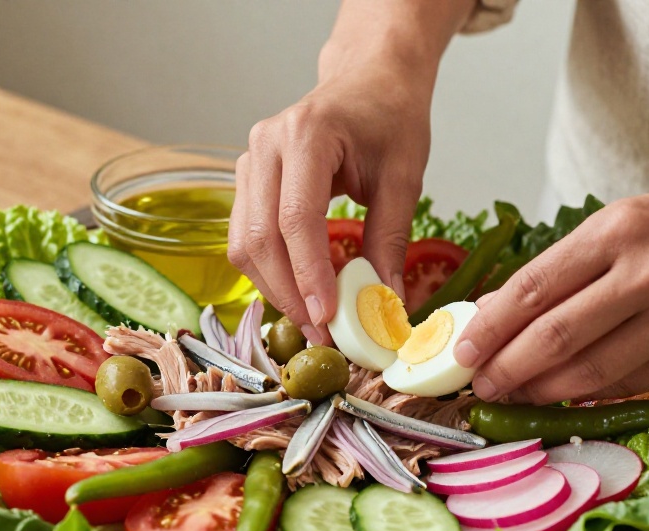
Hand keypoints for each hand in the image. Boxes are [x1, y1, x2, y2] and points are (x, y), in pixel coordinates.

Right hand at [228, 29, 440, 344]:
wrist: (369, 80)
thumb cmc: (389, 117)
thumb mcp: (404, 175)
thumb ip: (391, 239)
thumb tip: (384, 303)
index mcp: (308, 134)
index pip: (296, 218)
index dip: (308, 274)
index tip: (327, 317)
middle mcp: (267, 145)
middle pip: (261, 236)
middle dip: (288, 292)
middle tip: (322, 331)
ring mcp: (250, 161)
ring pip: (244, 242)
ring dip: (275, 288)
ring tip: (314, 319)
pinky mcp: (248, 179)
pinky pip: (246, 236)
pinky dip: (270, 271)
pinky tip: (300, 291)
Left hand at [454, 161, 648, 403]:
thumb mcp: (627, 220)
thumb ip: (569, 267)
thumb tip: (501, 311)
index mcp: (616, 229)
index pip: (533, 288)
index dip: (489, 328)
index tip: (461, 353)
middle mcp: (646, 271)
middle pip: (554, 335)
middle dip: (506, 368)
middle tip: (479, 386)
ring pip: (591, 370)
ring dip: (544, 391)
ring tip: (515, 396)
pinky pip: (633, 382)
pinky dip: (593, 394)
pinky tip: (567, 397)